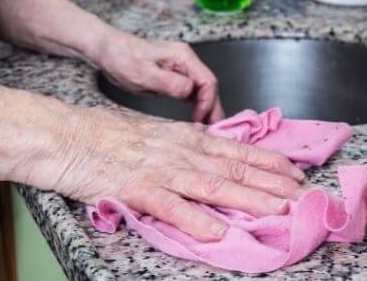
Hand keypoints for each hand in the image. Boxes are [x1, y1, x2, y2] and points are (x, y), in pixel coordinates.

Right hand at [30, 108, 305, 241]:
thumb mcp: (157, 134)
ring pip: (213, 186)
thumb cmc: (108, 135)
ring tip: (276, 210)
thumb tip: (216, 154)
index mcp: (186, 139)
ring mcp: (161, 171)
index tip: (294, 172)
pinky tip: (216, 233)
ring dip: (248, 199)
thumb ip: (187, 145)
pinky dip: (195, 220)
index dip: (269, 162)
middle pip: (234, 168)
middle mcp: (181, 152)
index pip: (236, 151)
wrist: (66, 135)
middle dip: (271, 182)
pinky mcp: (138, 189)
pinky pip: (171, 207)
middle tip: (300, 193)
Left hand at [93, 31, 223, 122]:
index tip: (199, 119)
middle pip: (209, 86)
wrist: (108, 49)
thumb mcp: (143, 74)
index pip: (208, 81)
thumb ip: (168, 83)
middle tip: (215, 131)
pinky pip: (192, 92)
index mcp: (183, 57)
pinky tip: (198, 119)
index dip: (208, 102)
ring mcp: (181, 69)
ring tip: (210, 129)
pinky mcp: (175, 76)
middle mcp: (186, 61)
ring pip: (203, 90)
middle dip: (213, 108)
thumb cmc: (122, 58)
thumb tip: (190, 92)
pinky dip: (198, 105)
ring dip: (208, 108)